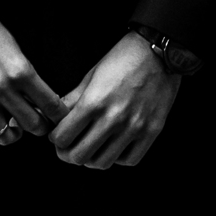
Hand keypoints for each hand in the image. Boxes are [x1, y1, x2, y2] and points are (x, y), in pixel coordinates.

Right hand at [0, 0, 66, 145]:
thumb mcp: (15, 48)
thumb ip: (27, 76)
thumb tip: (40, 100)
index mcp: (21, 70)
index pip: (52, 105)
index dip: (60, 115)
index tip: (59, 116)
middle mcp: (0, 87)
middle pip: (33, 125)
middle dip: (41, 126)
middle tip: (40, 122)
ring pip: (5, 136)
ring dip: (14, 134)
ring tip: (14, 126)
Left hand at [49, 33, 180, 168]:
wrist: (160, 52)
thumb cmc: (123, 58)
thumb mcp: (92, 75)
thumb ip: (73, 100)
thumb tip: (55, 118)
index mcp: (94, 102)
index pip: (62, 138)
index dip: (56, 138)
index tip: (60, 134)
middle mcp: (113, 118)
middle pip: (79, 157)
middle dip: (69, 153)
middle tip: (71, 146)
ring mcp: (134, 127)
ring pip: (102, 163)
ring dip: (93, 158)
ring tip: (94, 147)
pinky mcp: (152, 131)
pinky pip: (129, 160)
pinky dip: (118, 158)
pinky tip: (116, 146)